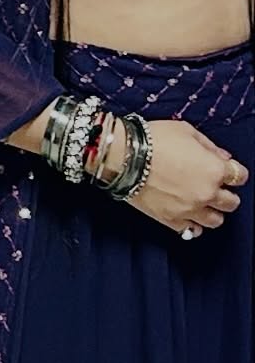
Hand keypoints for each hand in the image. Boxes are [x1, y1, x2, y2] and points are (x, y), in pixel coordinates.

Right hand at [125, 118, 245, 237]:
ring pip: (216, 221)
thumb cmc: (152, 139)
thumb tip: (222, 157)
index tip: (227, 170)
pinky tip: (187, 215)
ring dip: (212, 211)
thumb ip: (209, 146)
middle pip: (232, 202)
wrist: (123, 156)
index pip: (240, 176)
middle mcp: (207, 193)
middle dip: (226, 193)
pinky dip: (192, 225)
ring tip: (202, 203)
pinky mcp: (171, 220)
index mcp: (214, 169)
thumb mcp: (185, 131)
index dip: (233, 172)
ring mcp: (190, 209)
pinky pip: (191, 231)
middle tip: (215, 186)